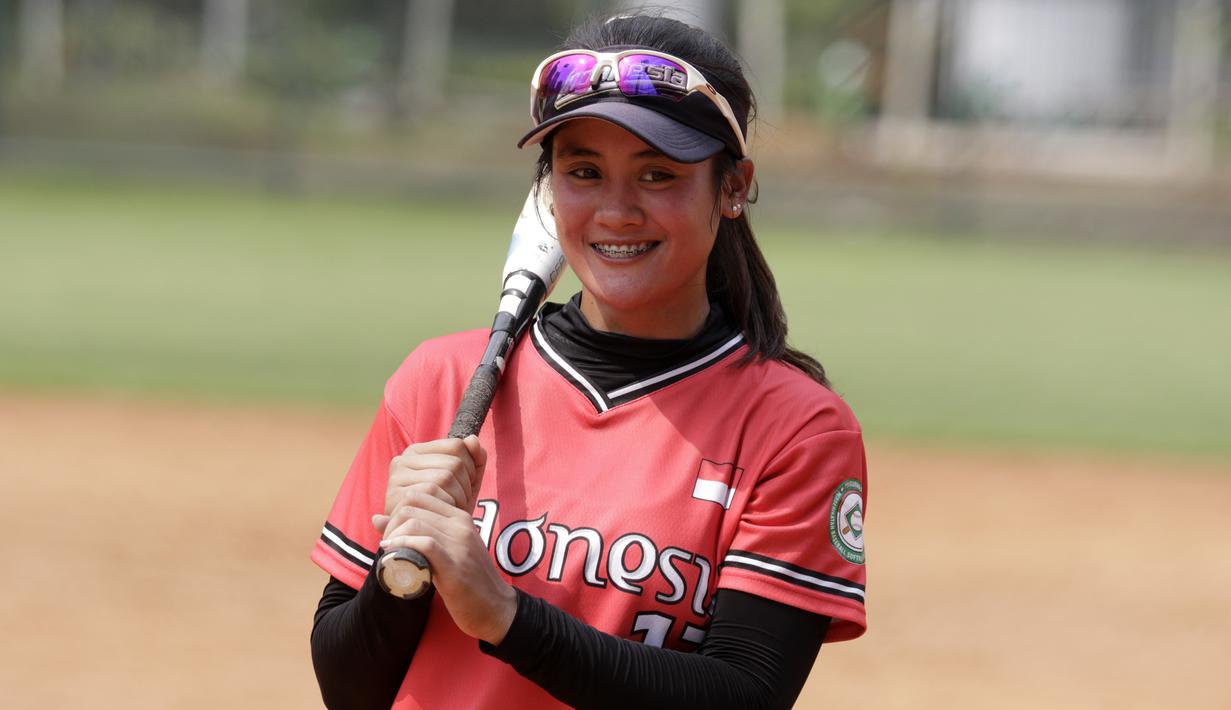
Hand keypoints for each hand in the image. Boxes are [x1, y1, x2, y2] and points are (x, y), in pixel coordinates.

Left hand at [378, 491, 517, 644]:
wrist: (496, 608)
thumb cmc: (468, 581)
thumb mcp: (444, 550)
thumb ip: (416, 532)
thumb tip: (376, 517)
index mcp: (460, 517)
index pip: (421, 493)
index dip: (398, 509)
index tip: (393, 531)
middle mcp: (461, 524)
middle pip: (412, 505)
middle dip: (392, 522)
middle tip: (388, 544)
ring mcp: (460, 543)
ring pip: (414, 522)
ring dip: (394, 536)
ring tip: (390, 552)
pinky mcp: (455, 564)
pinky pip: (424, 544)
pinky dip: (403, 546)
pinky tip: (393, 556)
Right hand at [382, 436, 486, 514]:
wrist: (424, 542)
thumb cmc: (446, 508)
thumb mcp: (465, 482)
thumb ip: (475, 459)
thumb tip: (473, 440)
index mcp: (417, 451)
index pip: (457, 445)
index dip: (470, 466)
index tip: (467, 485)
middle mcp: (402, 460)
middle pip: (453, 462)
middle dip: (466, 484)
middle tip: (462, 501)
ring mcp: (396, 477)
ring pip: (445, 476)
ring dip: (459, 496)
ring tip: (454, 508)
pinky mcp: (395, 494)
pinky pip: (433, 491)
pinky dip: (446, 505)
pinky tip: (445, 515)